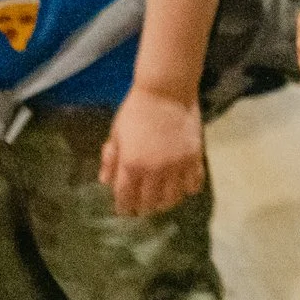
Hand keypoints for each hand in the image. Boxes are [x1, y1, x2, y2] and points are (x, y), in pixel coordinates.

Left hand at [101, 86, 206, 217]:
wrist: (167, 90)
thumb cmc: (136, 109)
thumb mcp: (117, 133)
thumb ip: (111, 159)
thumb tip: (105, 181)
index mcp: (131, 164)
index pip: (126, 198)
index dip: (124, 207)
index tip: (125, 209)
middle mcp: (154, 170)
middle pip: (149, 203)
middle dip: (144, 207)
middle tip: (143, 206)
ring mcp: (177, 166)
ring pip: (172, 199)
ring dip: (165, 202)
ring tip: (162, 198)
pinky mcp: (194, 158)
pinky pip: (193, 185)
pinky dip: (187, 189)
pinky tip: (181, 185)